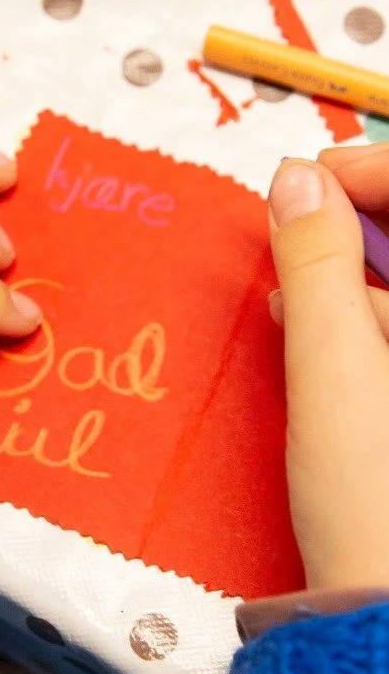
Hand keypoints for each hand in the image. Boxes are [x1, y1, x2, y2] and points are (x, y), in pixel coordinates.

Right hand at [267, 147, 388, 589]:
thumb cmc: (372, 500)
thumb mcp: (332, 370)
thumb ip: (315, 264)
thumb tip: (296, 177)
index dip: (379, 173)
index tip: (310, 178)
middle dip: (365, 221)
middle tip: (294, 227)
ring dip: (358, 270)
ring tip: (295, 294)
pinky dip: (366, 313)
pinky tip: (318, 327)